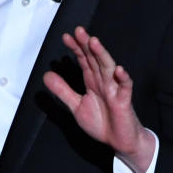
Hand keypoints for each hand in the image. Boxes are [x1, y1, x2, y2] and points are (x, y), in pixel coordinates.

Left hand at [42, 26, 155, 172]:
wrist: (119, 142)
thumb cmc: (102, 123)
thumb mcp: (76, 106)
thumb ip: (62, 90)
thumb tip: (47, 75)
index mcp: (93, 82)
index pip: (84, 60)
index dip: (76, 48)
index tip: (66, 37)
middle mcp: (104, 82)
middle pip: (95, 59)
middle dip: (87, 45)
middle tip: (79, 31)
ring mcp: (115, 89)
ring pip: (108, 68)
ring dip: (102, 55)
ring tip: (94, 42)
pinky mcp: (124, 101)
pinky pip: (125, 88)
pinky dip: (123, 79)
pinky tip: (119, 70)